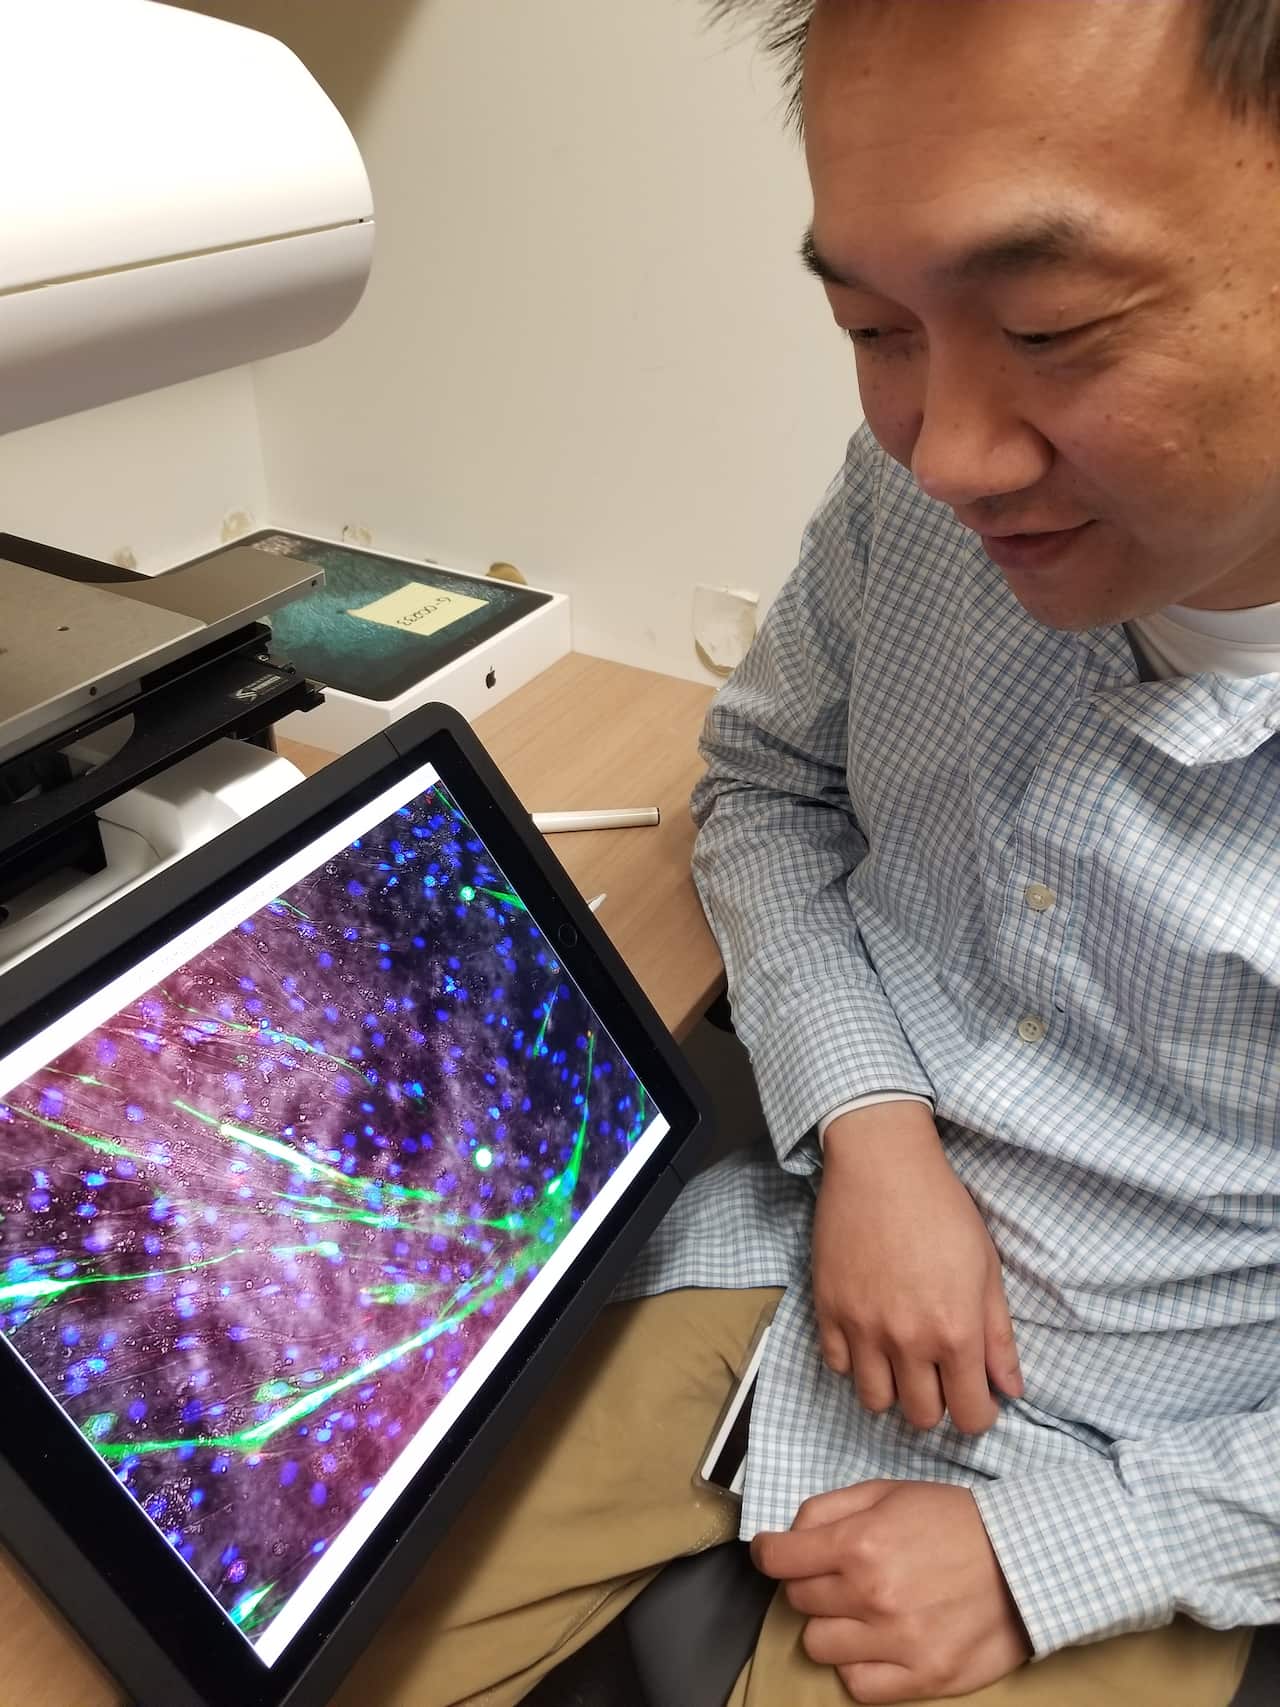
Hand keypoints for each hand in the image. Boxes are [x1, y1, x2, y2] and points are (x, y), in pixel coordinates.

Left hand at [753, 1480, 1031, 1701]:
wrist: (1024, 1560)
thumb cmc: (954, 1521)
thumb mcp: (889, 1491)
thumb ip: (830, 1508)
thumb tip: (789, 1534)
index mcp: (860, 1542)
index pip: (778, 1558)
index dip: (770, 1553)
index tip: (774, 1554)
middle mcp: (872, 1594)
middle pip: (799, 1599)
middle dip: (811, 1584)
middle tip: (841, 1576)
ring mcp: (897, 1641)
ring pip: (819, 1645)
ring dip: (832, 1627)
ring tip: (862, 1611)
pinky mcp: (923, 1678)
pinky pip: (857, 1685)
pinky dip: (859, 1666)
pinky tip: (878, 1644)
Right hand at [814, 1102, 1021, 1432]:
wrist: (883, 1165)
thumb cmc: (944, 1209)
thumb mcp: (987, 1269)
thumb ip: (999, 1336)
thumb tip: (1011, 1388)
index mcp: (956, 1332)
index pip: (970, 1414)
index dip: (980, 1414)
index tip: (977, 1398)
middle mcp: (908, 1341)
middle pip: (922, 1417)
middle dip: (938, 1406)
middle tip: (940, 1378)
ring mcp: (863, 1328)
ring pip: (875, 1402)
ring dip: (893, 1392)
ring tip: (902, 1365)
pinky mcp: (829, 1310)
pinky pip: (837, 1366)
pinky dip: (854, 1363)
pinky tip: (869, 1339)